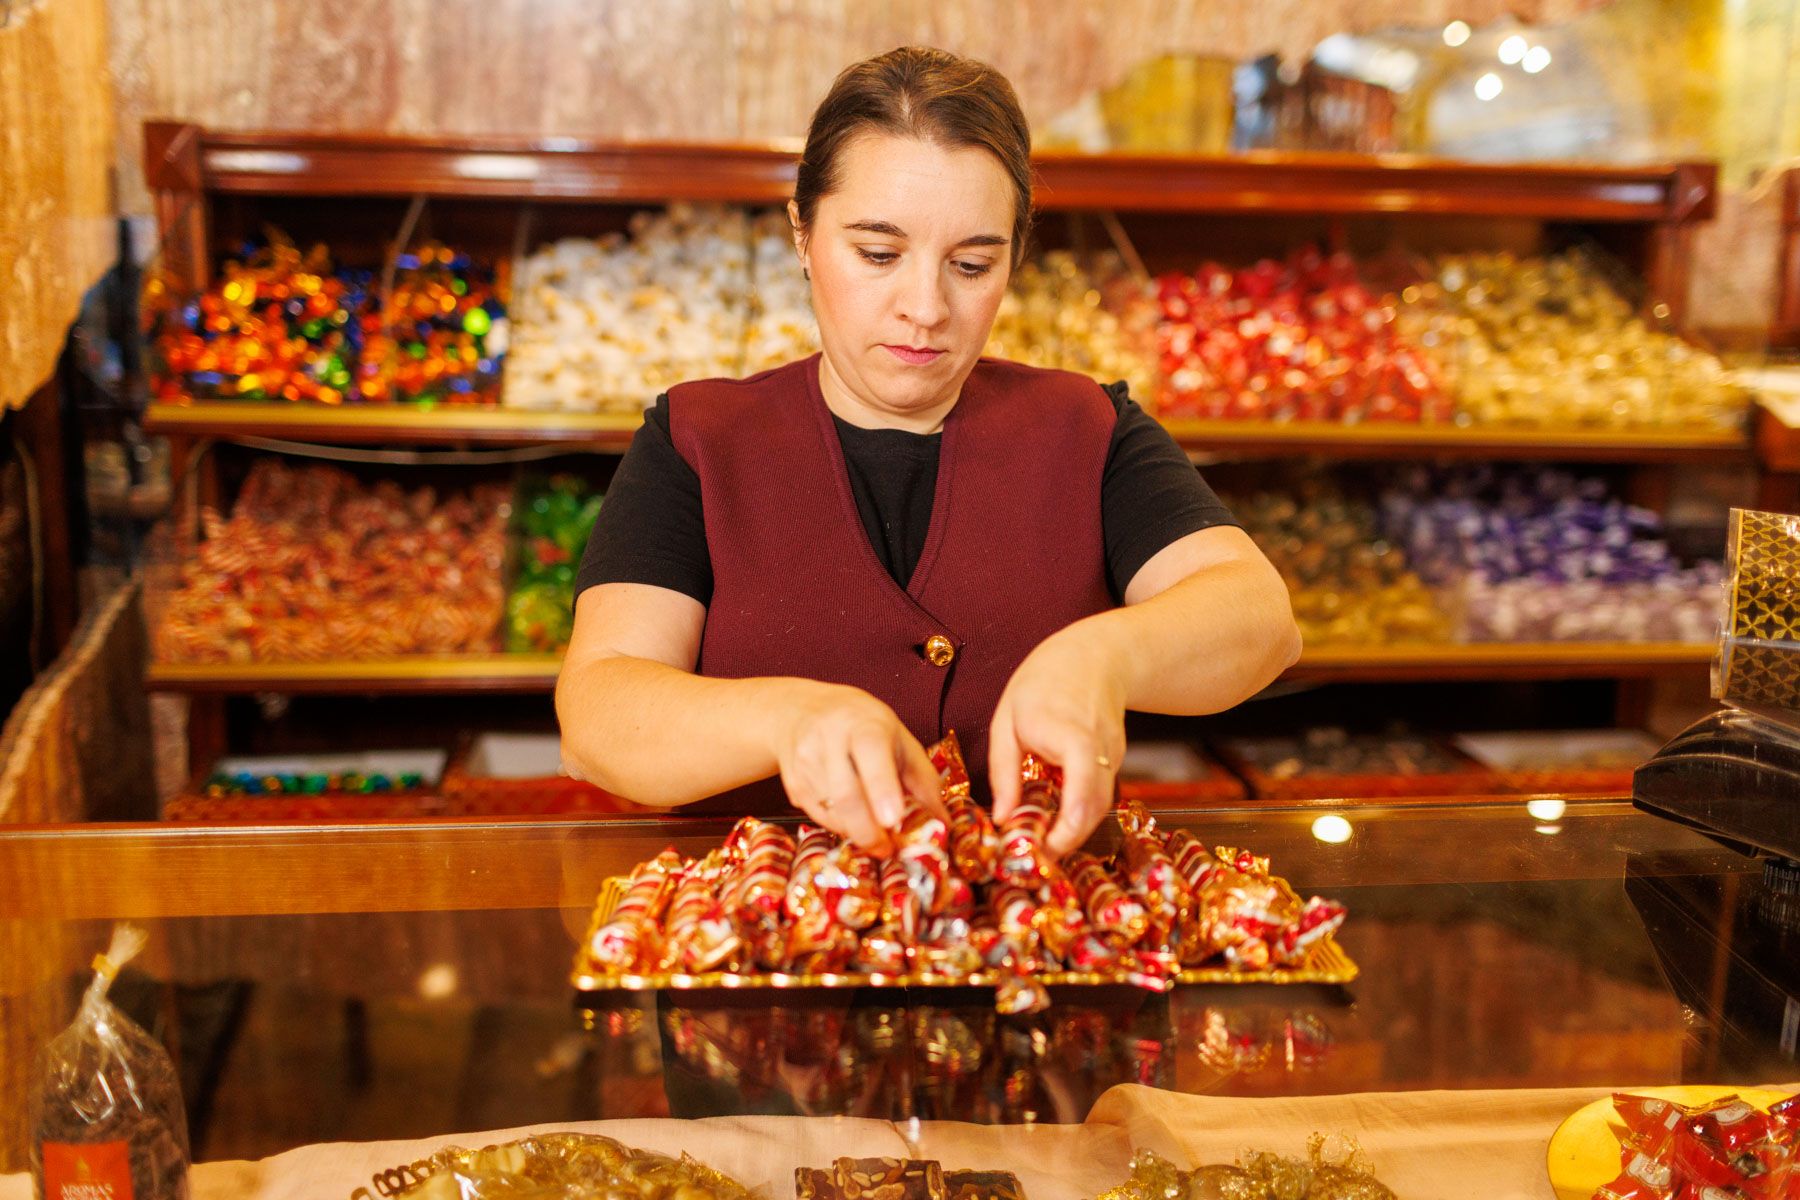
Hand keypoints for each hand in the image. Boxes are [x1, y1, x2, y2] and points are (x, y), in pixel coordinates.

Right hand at [769, 680, 941, 853]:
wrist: (802, 712)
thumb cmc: (862, 726)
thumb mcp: (899, 738)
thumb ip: (923, 779)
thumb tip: (942, 824)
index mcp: (862, 723)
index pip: (870, 752)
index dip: (882, 787)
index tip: (892, 819)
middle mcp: (828, 739)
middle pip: (846, 794)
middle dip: (868, 831)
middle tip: (888, 848)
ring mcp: (805, 762)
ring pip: (832, 812)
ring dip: (857, 832)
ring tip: (875, 834)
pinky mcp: (793, 784)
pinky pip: (819, 818)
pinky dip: (841, 828)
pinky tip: (853, 821)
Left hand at [988, 627, 1125, 857]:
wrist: (1096, 656)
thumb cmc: (1044, 683)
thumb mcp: (1007, 721)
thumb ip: (1004, 771)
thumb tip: (1003, 818)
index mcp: (1071, 736)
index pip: (1080, 792)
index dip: (1065, 830)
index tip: (1040, 852)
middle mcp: (1101, 750)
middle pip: (1094, 810)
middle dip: (1067, 840)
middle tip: (1036, 859)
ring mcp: (1114, 756)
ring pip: (1100, 807)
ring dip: (1074, 829)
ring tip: (1041, 843)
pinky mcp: (1116, 761)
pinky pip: (1099, 795)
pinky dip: (1079, 812)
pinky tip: (1055, 818)